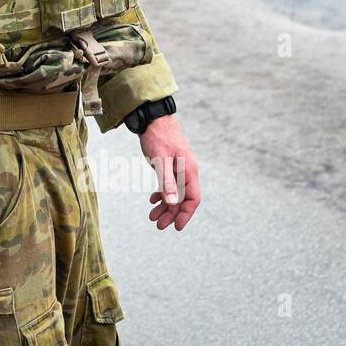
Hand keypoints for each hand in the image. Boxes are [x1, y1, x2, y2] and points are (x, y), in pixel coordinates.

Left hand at [138, 114, 200, 230]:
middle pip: (183, 199)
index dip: (185, 214)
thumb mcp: (160, 161)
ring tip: (152, 217)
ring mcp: (179, 169)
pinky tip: (152, 200)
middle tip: (158, 225)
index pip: (193, 199)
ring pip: (175, 193)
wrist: (153, 119)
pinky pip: (169, 185)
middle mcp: (187, 172)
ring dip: (165, 206)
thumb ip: (167, 182)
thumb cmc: (158, 138)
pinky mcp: (170, 165)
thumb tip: (172, 203)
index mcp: (189, 171)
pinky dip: (161, 193)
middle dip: (171, 213)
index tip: (176, 226)